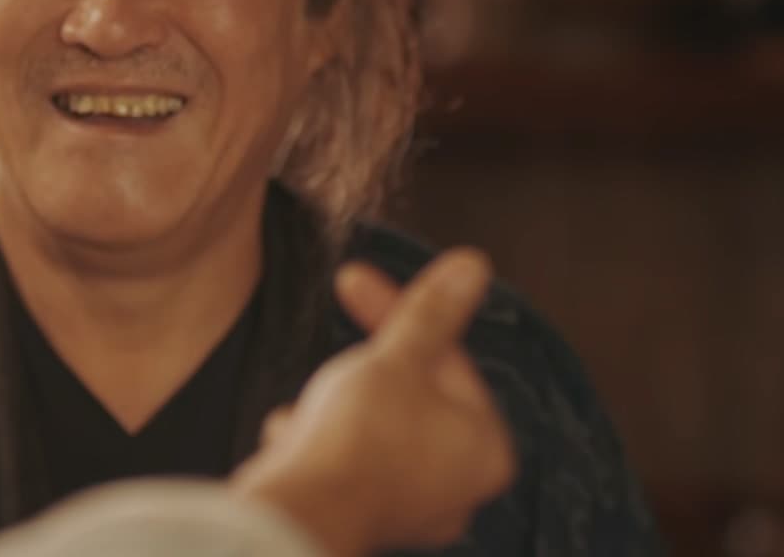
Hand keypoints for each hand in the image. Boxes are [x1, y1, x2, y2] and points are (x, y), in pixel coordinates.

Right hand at [231, 249, 515, 556]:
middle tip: (332, 360)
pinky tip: (296, 443)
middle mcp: (458, 488)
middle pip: (409, 394)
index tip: (354, 280)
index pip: (447, 357)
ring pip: (370, 426)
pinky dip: (318, 444)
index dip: (398, 313)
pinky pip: (344, 461)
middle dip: (362, 372)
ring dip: (334, 408)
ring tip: (311, 412)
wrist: (298, 513)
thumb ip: (431, 313)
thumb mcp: (395, 358)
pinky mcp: (364, 517)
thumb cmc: (359, 438)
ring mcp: (412, 508)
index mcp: (486, 449)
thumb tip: (473, 265)